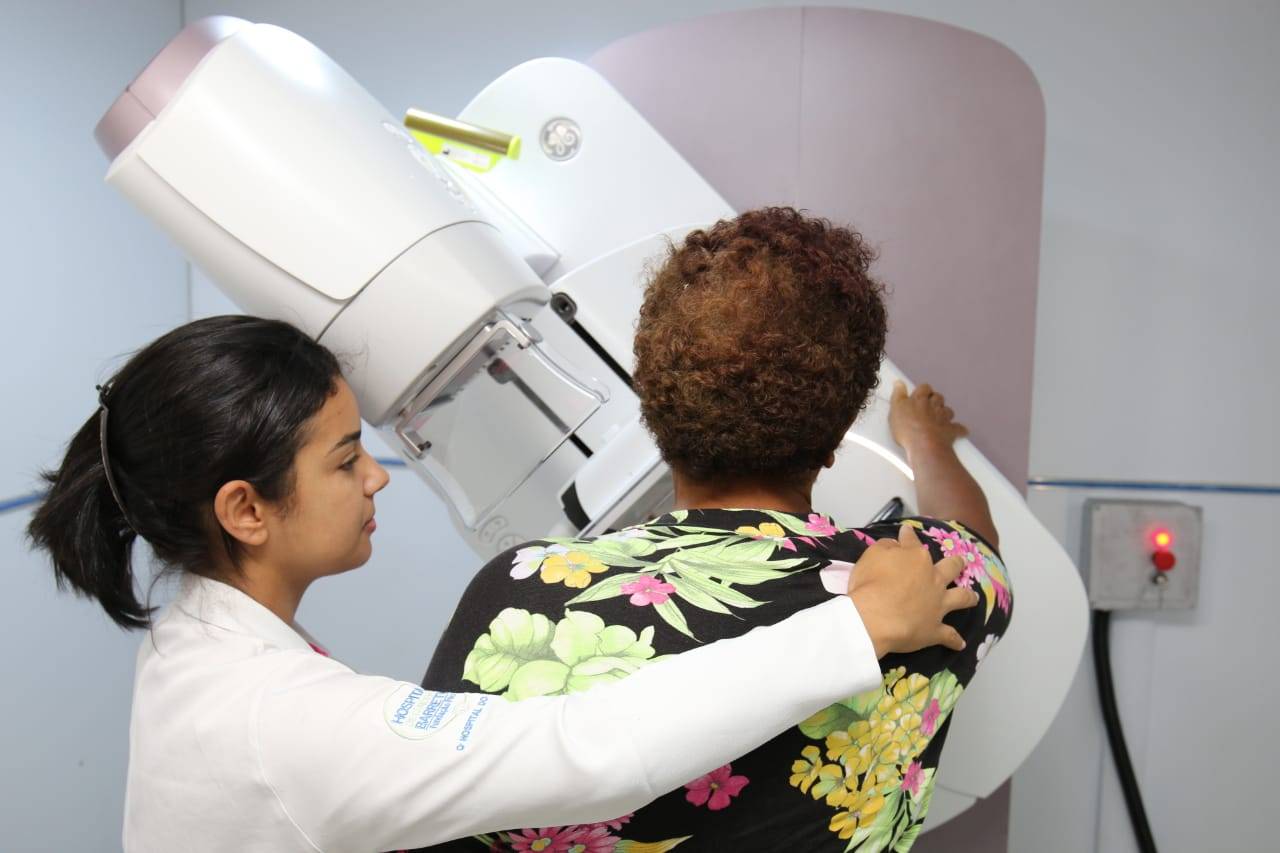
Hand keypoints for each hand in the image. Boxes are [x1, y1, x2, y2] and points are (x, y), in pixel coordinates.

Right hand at [846, 523, 976, 657]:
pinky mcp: (935, 629)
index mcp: (917, 559)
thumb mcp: (872, 555)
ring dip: (968, 597)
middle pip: (950, 568)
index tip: (906, 531)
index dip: (908, 536)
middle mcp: (933, 579)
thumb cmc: (870, 584)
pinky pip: (949, 636)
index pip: (912, 543)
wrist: (874, 618)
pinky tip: (960, 644)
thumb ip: (886, 547)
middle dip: (956, 563)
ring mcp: (938, 605)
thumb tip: (896, 544)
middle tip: (959, 562)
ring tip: (974, 598)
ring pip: (961, 598)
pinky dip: (955, 640)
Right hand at [888, 380, 967, 457]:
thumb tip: (899, 383)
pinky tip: (959, 430)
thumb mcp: (895, 409)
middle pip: (938, 397)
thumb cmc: (909, 428)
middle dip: (934, 400)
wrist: (925, 446)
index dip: (922, 390)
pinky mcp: (951, 431)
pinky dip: (960, 429)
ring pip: (948, 410)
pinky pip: (959, 428)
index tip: (919, 393)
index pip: (924, 388)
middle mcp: (934, 406)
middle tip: (928, 405)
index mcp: (920, 399)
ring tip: (939, 417)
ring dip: (944, 412)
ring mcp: (943, 418)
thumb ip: (898, 395)